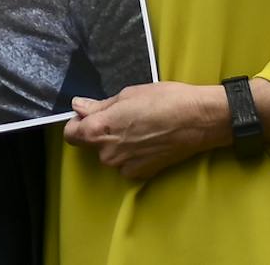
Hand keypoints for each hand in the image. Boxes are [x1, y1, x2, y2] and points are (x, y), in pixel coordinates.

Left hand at [62, 82, 227, 181]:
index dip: (78, 123)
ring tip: (140, 127)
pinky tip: (148, 140)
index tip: (89, 115)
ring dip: (118, 143)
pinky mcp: (140, 174)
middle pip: (92, 144)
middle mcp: (107, 153)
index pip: (71, 134)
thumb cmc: (164, 100)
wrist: (198, 120)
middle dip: (102, 131)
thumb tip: (79, 107)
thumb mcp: (128, 95)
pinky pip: (126, 164)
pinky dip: (132, 154)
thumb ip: (99, 106)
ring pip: (111, 154)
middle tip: (123, 116)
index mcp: (100, 130)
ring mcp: (124, 166)